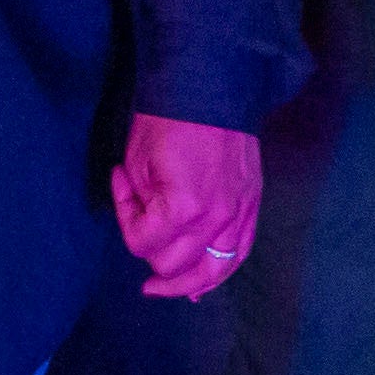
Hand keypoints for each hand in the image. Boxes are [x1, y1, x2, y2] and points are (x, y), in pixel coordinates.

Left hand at [110, 112, 262, 299]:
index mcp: (183, 208)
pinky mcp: (252, 206)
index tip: (121, 186)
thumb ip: (138, 203)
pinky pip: (239, 253)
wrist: (212, 87)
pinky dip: (221, 273)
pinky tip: (202, 286)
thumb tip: (144, 221)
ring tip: (164, 287)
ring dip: (185, 282)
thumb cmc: (167, 119)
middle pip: (174, 265)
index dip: (125, 221)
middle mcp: (215, 220)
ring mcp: (239, 215)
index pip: (143, 243)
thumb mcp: (137, 161)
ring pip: (213, 272)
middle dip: (150, 252)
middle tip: (140, 232)